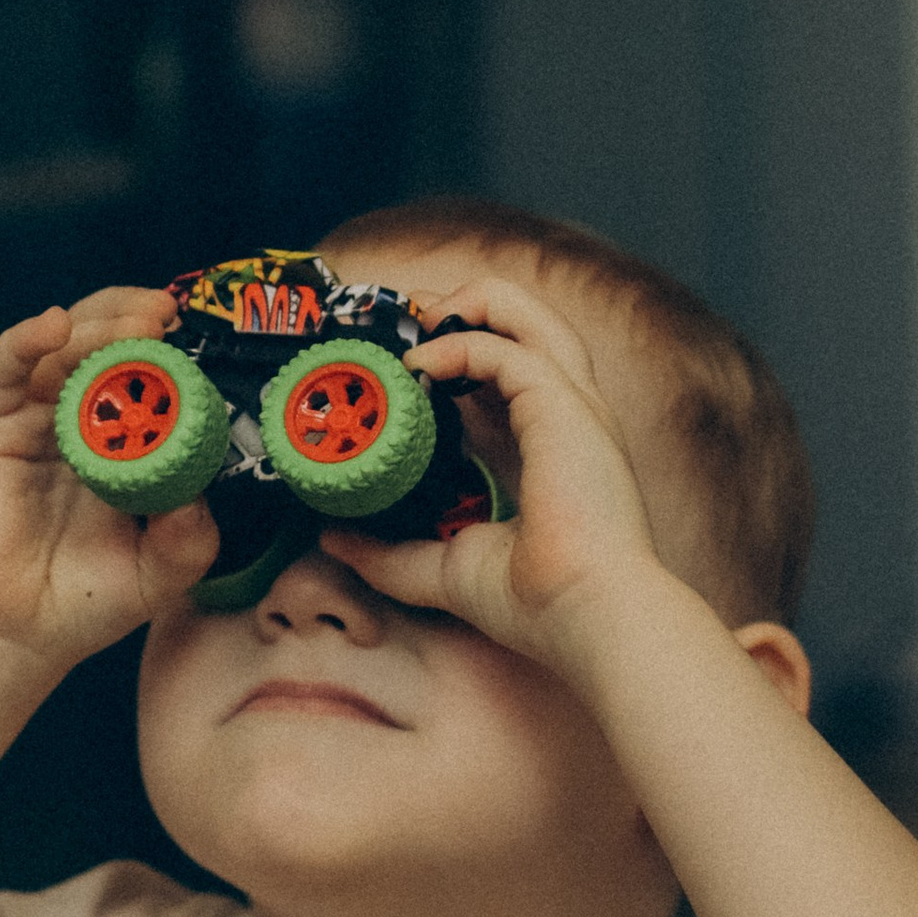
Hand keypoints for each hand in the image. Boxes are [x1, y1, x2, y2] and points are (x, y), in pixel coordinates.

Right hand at [0, 290, 220, 673]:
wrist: (8, 638)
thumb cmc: (81, 603)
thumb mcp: (159, 575)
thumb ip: (189, 539)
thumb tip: (200, 492)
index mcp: (121, 444)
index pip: (148, 374)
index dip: (174, 347)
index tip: (208, 330)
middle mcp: (76, 420)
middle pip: (105, 344)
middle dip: (137, 319)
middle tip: (170, 314)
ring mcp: (31, 419)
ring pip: (63, 348)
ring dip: (100, 325)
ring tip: (139, 322)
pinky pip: (3, 369)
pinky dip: (27, 338)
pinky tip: (54, 326)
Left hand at [320, 270, 666, 679]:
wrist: (584, 615)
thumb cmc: (537, 602)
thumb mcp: (445, 566)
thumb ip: (389, 553)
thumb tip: (333, 537)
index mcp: (550, 453)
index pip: (508, 379)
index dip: (459, 356)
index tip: (407, 359)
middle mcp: (567, 420)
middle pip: (528, 328)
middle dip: (466, 308)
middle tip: (408, 313)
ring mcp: (573, 407)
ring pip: (531, 315)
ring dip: (472, 302)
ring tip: (418, 313)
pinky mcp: (565, 406)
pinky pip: (508, 348)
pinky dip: (460, 342)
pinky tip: (419, 364)